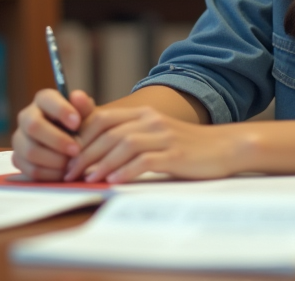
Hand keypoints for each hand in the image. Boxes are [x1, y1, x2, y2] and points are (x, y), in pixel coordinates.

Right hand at [11, 88, 95, 180]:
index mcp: (43, 100)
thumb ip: (83, 106)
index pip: (46, 99)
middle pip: (33, 126)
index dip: (61, 110)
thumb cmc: (80, 126)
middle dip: (57, 140)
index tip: (77, 123)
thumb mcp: (86, 114)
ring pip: (30, 151)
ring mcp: (20, 139)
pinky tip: (64, 172)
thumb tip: (78, 96)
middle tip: (76, 150)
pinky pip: (30, 169)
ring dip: (54, 160)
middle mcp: (26, 117)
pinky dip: (50, 174)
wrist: (73, 145)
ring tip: (72, 163)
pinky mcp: (19, 159)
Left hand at [63, 106, 244, 183]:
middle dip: (85, 153)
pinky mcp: (175, 155)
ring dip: (101, 162)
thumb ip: (132, 138)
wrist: (226, 147)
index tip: (68, 156)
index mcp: (143, 114)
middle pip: (108, 132)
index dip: (81, 136)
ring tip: (88, 178)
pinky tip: (114, 181)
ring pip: (124, 145)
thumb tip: (100, 156)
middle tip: (70, 172)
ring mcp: (164, 136)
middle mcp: (151, 120)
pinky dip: (126, 171)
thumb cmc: (189, 146)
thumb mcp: (158, 135)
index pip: (103, 118)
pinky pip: (144, 161)